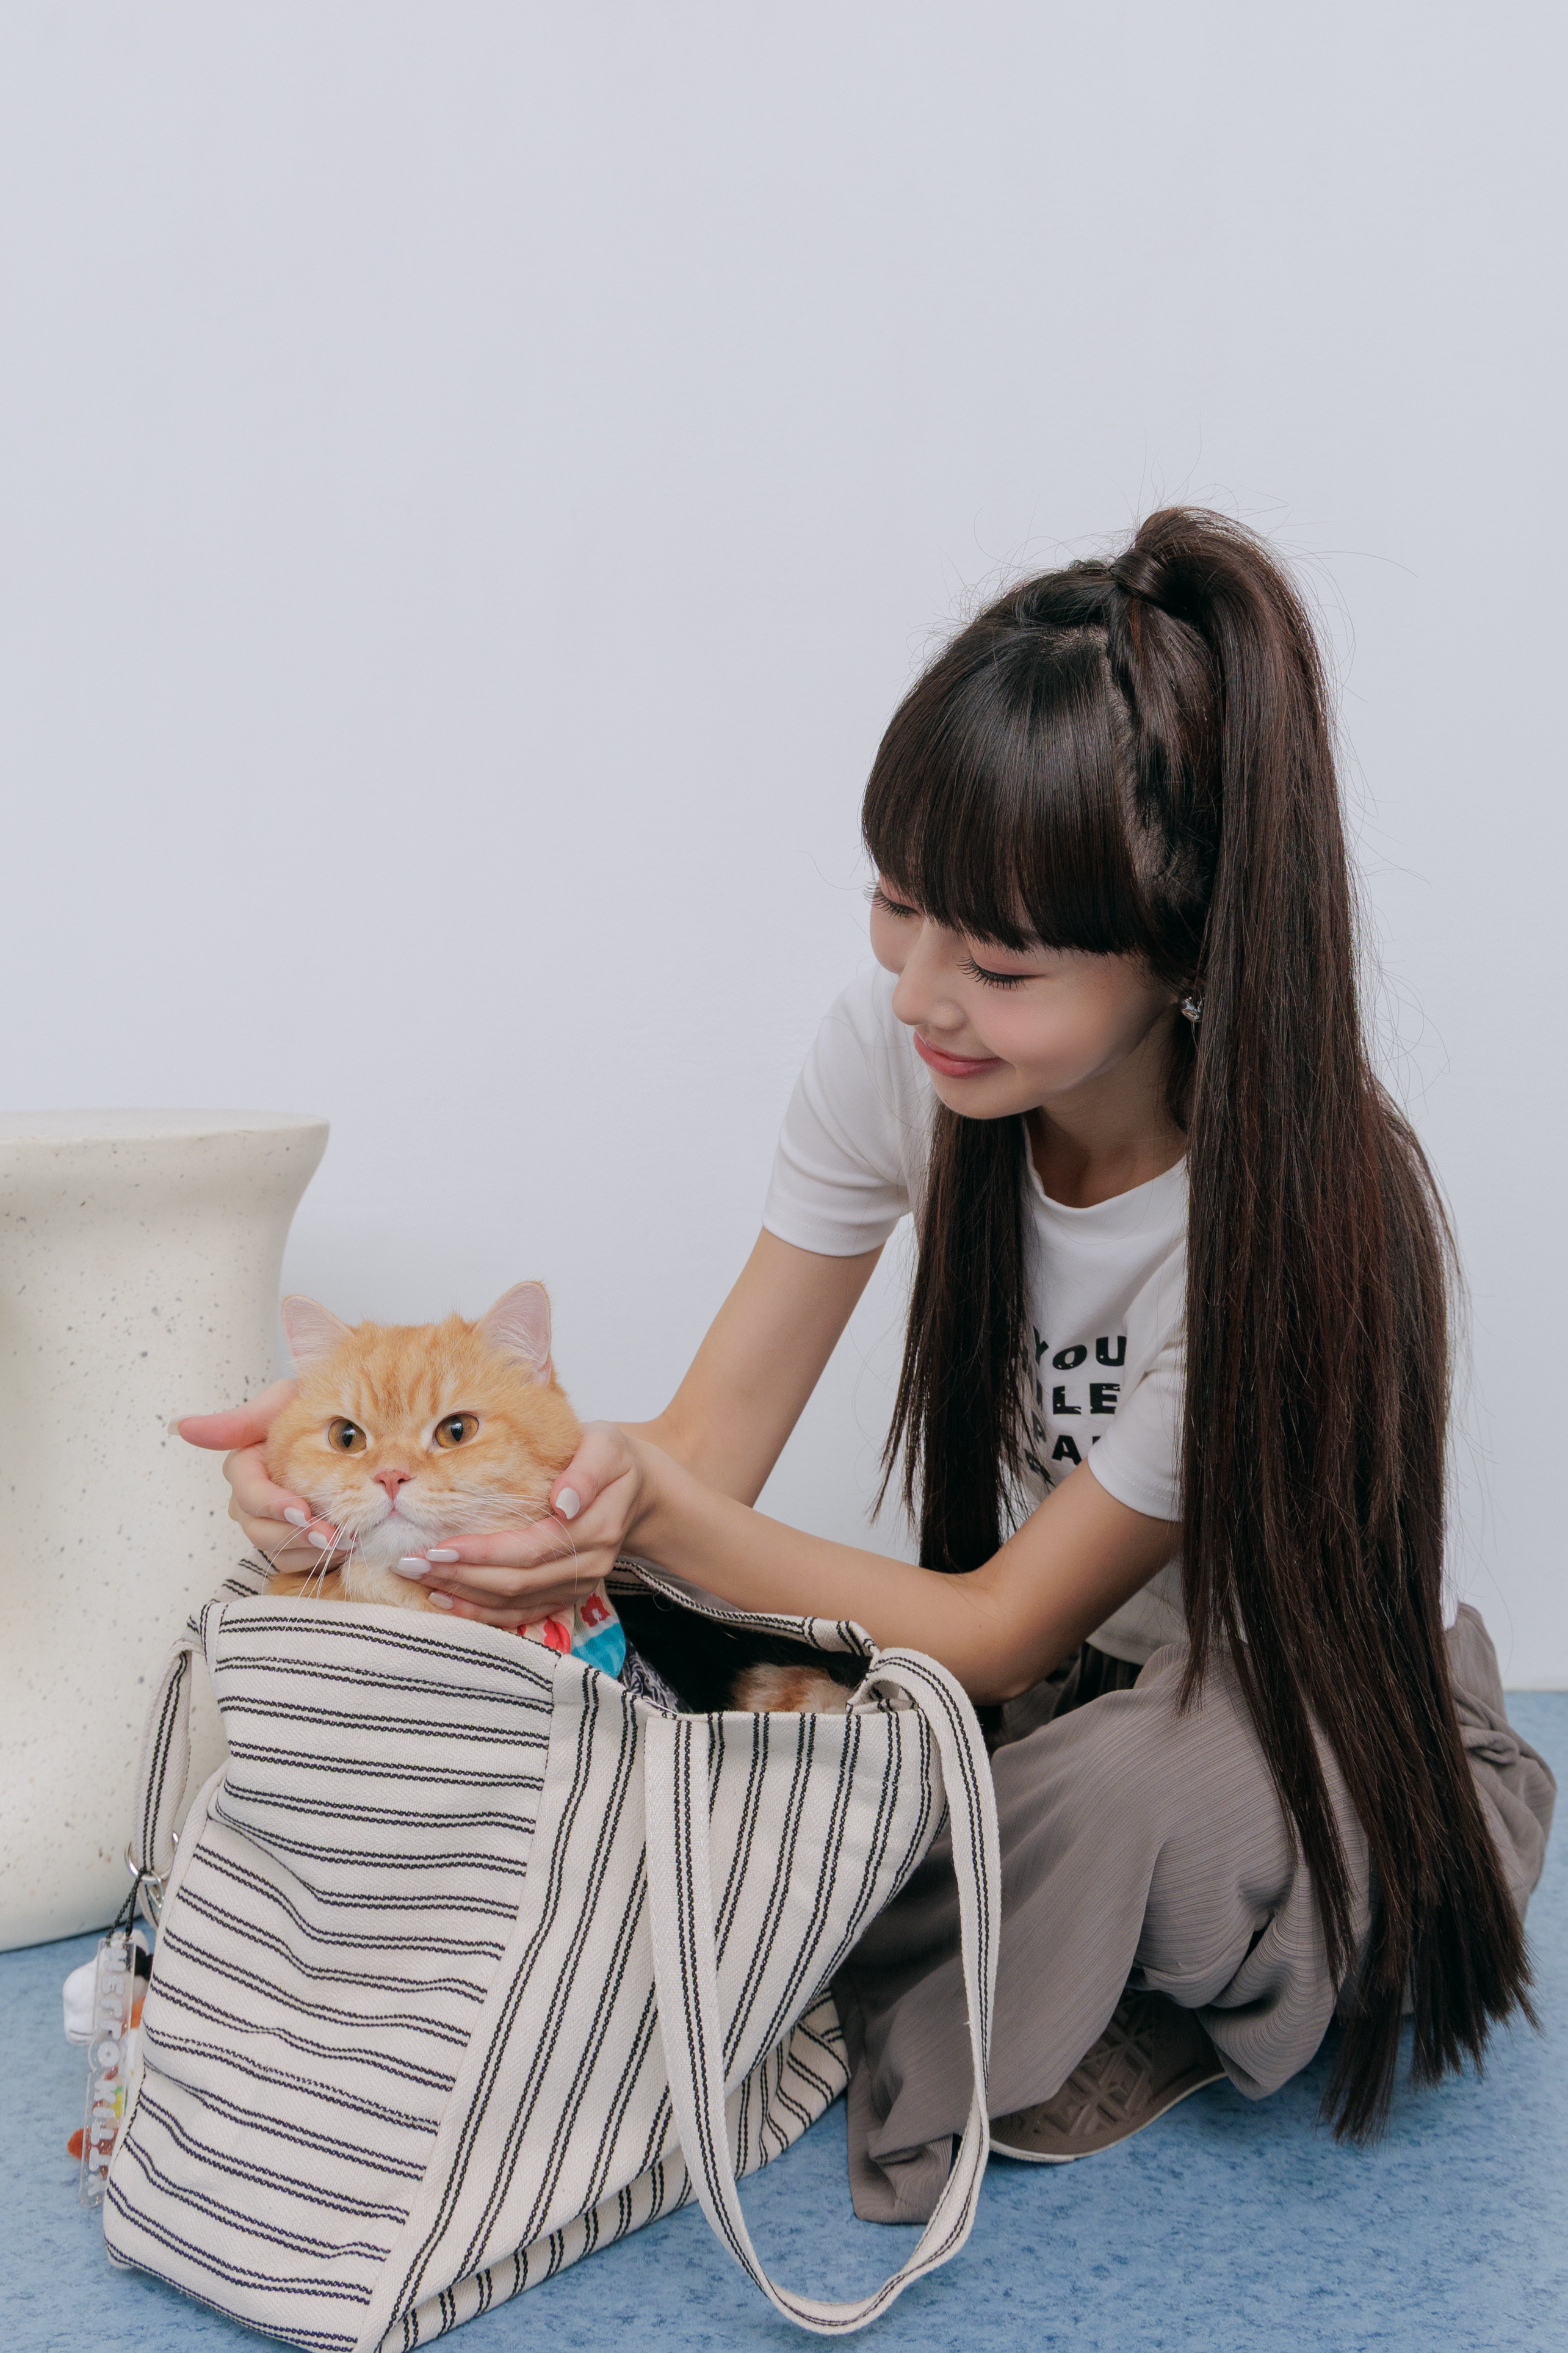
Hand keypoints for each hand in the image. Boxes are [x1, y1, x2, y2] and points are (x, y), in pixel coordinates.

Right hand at [174, 1381, 349, 1570]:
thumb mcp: (279, 1403)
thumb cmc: (309, 1409)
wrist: (344, 1425)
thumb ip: (237, 1421)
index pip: (249, 1493)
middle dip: (295, 1533)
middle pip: (258, 1529)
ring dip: (309, 1550)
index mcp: (243, 1467)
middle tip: (331, 1534)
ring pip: (275, 1549)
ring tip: (345, 1541)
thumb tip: (180, 1427)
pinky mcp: (286, 1541)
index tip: (302, 1510)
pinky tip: (344, 1546)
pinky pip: (292, 1562)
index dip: (272, 1504)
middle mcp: (248, 1500)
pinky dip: (316, 1558)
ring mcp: (266, 1523)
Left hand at [398, 1420, 649, 1627]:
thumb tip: (563, 1502)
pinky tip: (446, 1601)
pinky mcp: (567, 1595)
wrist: (636, 1488)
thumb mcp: (606, 1445)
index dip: (484, 1553)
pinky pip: (522, 1613)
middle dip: (461, 1575)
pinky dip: (482, 1612)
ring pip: (515, 1603)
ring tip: (417, 1579)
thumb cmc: (611, 1459)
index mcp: (598, 1525)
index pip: (532, 1547)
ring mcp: (579, 1585)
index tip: (439, 1545)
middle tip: (412, 1562)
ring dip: (463, 1595)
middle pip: (518, 1581)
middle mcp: (590, 1563)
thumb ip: (586, 1471)